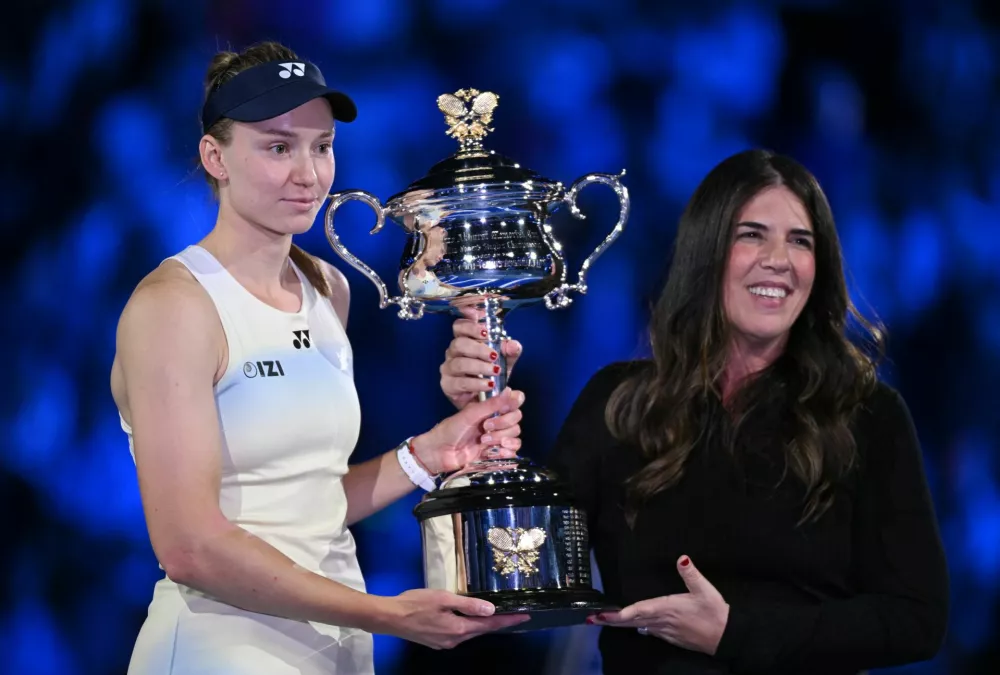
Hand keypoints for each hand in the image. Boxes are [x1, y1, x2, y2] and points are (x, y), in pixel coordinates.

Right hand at [386, 589, 529, 648]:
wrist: (390, 618)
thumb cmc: (416, 603)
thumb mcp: (444, 599)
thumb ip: (468, 605)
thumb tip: (491, 610)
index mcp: (459, 628)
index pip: (489, 625)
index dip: (508, 620)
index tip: (524, 616)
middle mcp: (455, 640)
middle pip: (481, 630)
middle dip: (497, 622)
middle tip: (513, 612)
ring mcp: (445, 643)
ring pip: (469, 632)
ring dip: (482, 624)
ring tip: (494, 614)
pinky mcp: (436, 641)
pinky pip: (458, 633)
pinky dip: (468, 626)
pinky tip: (469, 618)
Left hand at [411, 387, 524, 473]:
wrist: (439, 453)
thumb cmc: (450, 430)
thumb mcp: (470, 414)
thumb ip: (491, 404)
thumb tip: (510, 390)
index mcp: (489, 408)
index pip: (512, 402)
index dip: (513, 404)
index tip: (505, 408)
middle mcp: (496, 420)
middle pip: (516, 418)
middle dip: (504, 423)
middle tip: (485, 428)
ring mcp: (496, 436)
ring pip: (515, 434)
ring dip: (502, 437)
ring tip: (484, 442)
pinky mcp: (496, 452)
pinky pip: (512, 450)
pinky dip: (507, 451)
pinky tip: (496, 452)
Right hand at [440, 310, 522, 409]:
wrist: (486, 398)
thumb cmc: (491, 374)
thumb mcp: (505, 361)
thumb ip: (510, 351)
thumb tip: (513, 345)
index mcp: (465, 340)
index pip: (460, 326)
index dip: (470, 326)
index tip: (485, 330)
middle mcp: (453, 352)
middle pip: (459, 343)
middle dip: (478, 348)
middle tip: (494, 356)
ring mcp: (449, 368)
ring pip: (459, 363)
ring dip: (479, 367)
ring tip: (495, 371)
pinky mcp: (448, 385)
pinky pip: (460, 382)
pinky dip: (476, 383)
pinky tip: (489, 384)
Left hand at [590, 556, 728, 655]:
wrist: (728, 637)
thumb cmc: (715, 612)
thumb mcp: (705, 590)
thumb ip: (691, 574)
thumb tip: (681, 558)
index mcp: (666, 608)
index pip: (638, 610)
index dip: (619, 613)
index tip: (602, 614)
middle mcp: (662, 621)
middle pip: (631, 621)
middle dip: (611, 620)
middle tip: (591, 619)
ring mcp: (666, 631)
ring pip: (638, 627)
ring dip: (621, 625)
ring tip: (605, 621)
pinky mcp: (672, 637)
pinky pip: (650, 632)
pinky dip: (638, 628)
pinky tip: (636, 627)